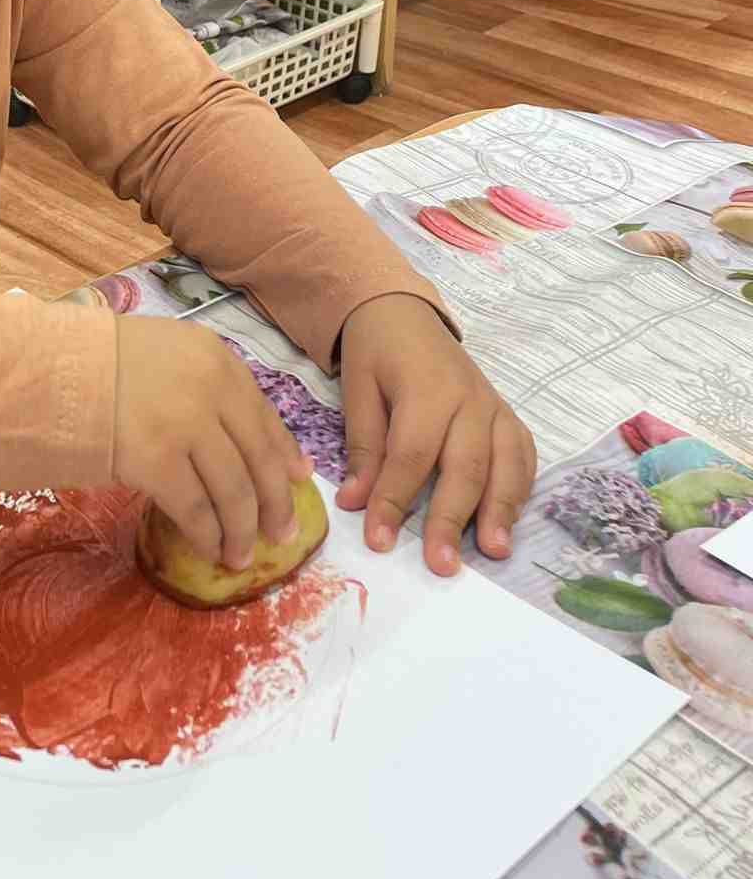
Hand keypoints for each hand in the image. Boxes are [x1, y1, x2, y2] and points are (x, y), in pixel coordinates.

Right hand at [111, 317, 311, 570]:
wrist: (49, 367)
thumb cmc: (102, 362)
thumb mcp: (168, 356)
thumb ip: (209, 389)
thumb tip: (249, 448)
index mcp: (218, 360)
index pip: (266, 416)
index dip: (286, 455)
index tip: (300, 482)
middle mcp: (211, 389)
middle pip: (258, 459)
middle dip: (275, 504)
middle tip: (281, 535)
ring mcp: (185, 425)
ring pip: (233, 491)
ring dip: (242, 531)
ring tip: (241, 556)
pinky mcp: (155, 460)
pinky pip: (195, 509)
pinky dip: (208, 535)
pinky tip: (211, 550)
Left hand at [335, 295, 534, 575]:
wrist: (405, 314)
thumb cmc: (376, 354)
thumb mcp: (357, 391)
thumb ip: (363, 447)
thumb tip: (355, 503)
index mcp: (426, 388)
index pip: (411, 456)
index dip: (395, 501)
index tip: (378, 542)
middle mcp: (469, 399)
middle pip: (464, 467)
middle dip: (452, 520)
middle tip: (441, 565)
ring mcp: (494, 407)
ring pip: (506, 464)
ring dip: (501, 512)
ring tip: (493, 552)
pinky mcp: (507, 415)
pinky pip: (523, 455)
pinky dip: (520, 490)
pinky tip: (510, 522)